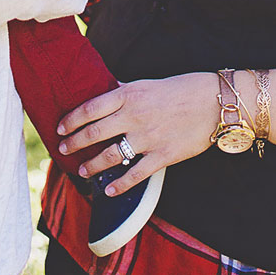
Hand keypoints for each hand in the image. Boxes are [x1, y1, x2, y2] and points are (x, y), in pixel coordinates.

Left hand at [57, 72, 217, 193]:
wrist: (215, 102)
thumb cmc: (182, 88)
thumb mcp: (147, 84)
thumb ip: (124, 91)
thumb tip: (104, 90)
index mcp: (129, 94)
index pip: (90, 108)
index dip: (71, 119)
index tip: (60, 127)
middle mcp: (134, 116)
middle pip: (94, 133)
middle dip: (74, 142)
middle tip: (63, 149)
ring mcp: (148, 138)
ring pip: (111, 156)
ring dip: (92, 165)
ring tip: (82, 170)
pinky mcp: (163, 156)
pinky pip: (136, 174)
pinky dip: (120, 185)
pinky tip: (109, 190)